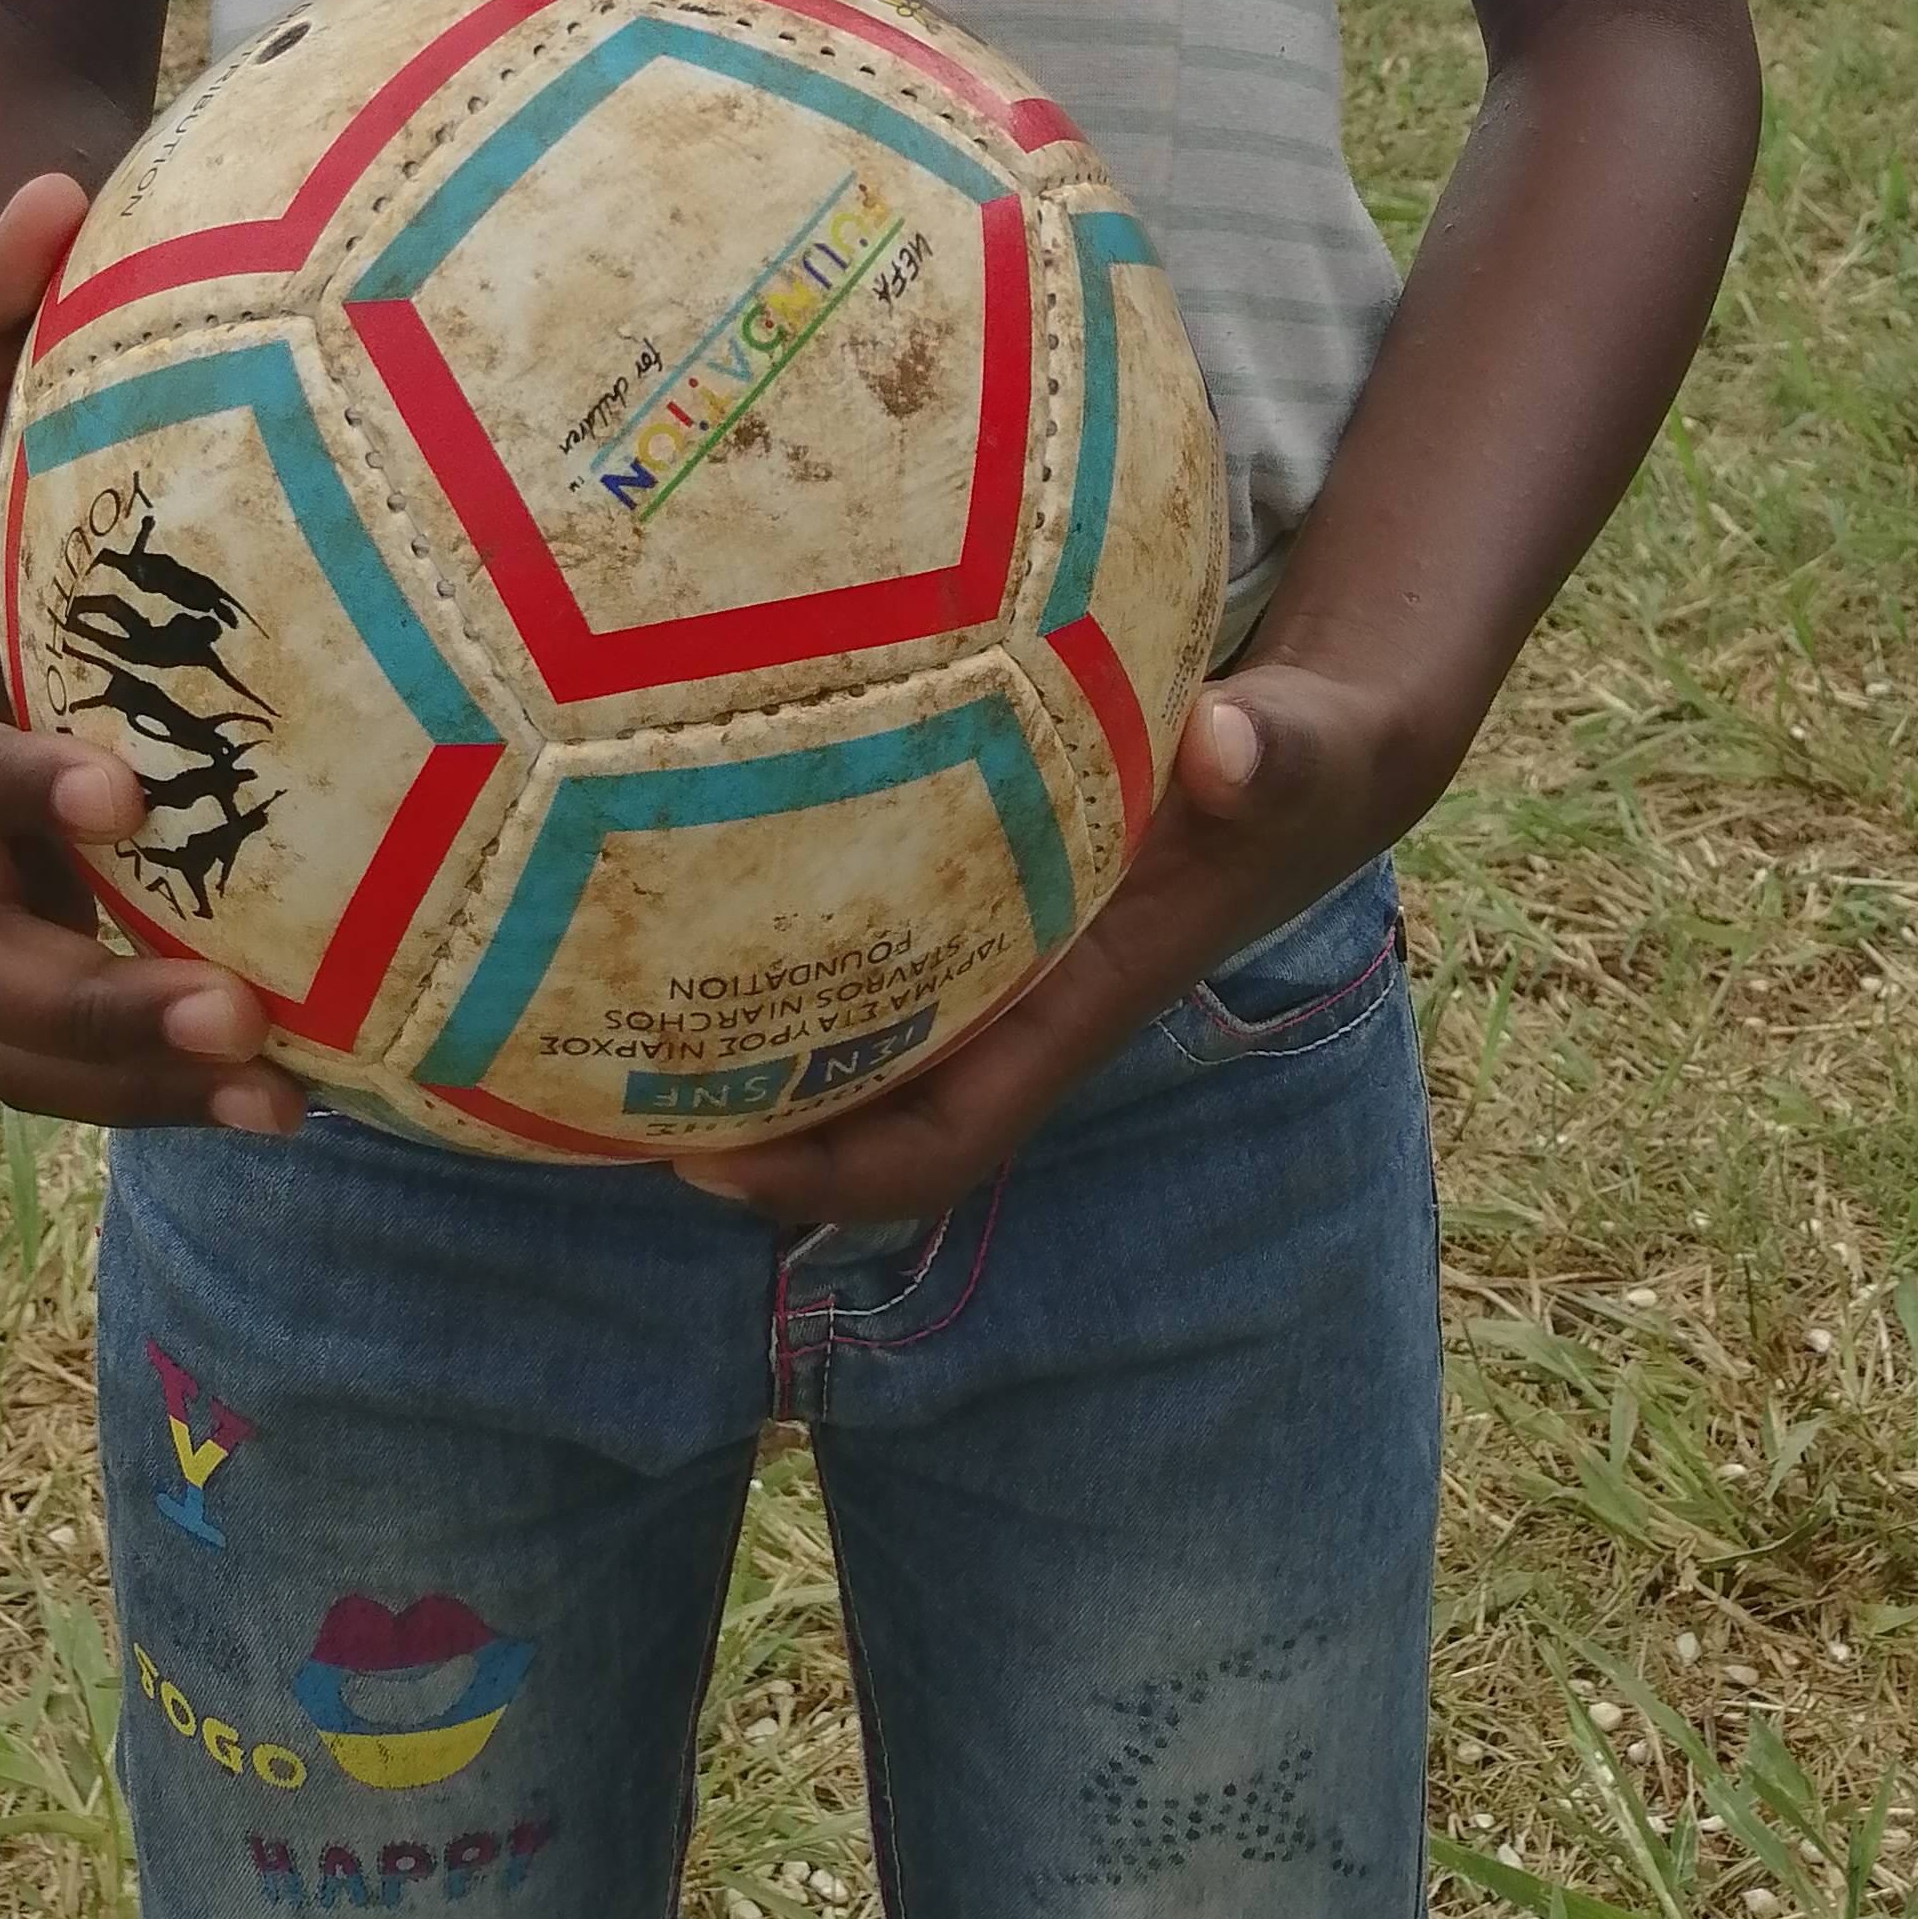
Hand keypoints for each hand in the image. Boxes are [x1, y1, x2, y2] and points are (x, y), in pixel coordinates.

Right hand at [0, 175, 307, 1135]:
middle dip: (84, 1004)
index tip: (113, 788)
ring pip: (18, 1029)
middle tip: (233, 1019)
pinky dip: (171, 1068)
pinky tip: (319, 1087)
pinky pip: (86, 1025)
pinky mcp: (44, 904)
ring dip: (137, 1079)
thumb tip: (47, 187)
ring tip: (289, 1101)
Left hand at [664, 659, 1411, 1228]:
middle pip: (863, 1105)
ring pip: (853, 1025)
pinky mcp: (984, 881)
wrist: (1325, 746)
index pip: (945, 1136)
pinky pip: (865, 929)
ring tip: (597, 979)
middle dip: (740, 1112)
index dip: (829, 1172)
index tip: (703, 1154)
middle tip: (592, 1070)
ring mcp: (1002, 945)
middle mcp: (1026, 993)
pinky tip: (691, 838)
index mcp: (1083, 999)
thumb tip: (1231, 747)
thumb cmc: (1312, 762)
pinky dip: (786, 914)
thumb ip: (1283, 751)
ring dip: (748, 1023)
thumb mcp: (1314, 751)